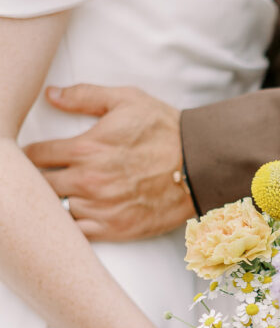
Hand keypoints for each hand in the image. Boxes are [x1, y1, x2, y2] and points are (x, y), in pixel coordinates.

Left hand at [23, 85, 195, 240]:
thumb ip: (84, 95)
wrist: (200, 165)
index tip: (38, 155)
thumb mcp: (126, 101)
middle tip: (49, 175)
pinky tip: (82, 212)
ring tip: (67, 194)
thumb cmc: (165, 131)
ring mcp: (101, 207)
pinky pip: (78, 232)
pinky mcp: (115, 228)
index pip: (35, 155)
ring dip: (58, 202)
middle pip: (40, 185)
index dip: (32, 154)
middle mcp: (88, 180)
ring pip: (57, 210)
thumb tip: (51, 95)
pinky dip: (75, 224)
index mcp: (86, 148)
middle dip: (41, 178)